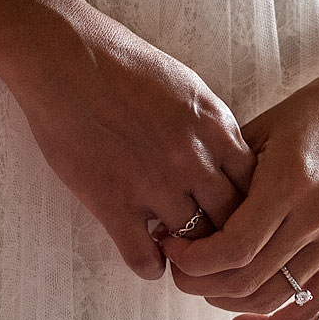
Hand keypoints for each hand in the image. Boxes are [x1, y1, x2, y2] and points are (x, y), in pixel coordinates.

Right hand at [3, 7, 256, 279]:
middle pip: (234, 221)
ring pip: (195, 245)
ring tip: (179, 253)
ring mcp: (154, 183)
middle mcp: (193, 158)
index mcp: (215, 126)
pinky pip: (145, 259)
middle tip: (214, 246)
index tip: (236, 214)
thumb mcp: (186, 86)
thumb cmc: (119, 61)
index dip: (249, 207)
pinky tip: (147, 256)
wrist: (61, 53)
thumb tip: (225, 158)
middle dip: (227, 238)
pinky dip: (150, 266)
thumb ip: (210, 126)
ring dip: (189, 255)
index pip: (257, 186)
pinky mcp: (112, 201)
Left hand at [161, 53, 318, 319]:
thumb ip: (228, 175)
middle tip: (178, 269)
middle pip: (248, 279)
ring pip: (273, 297)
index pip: (233, 247)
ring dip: (229, 302)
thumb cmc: (318, 112)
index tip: (172, 247)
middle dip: (201, 283)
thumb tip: (185, 212)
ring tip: (205, 286)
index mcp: (292, 181)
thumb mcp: (265, 129)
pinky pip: (313, 306)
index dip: (193, 259)